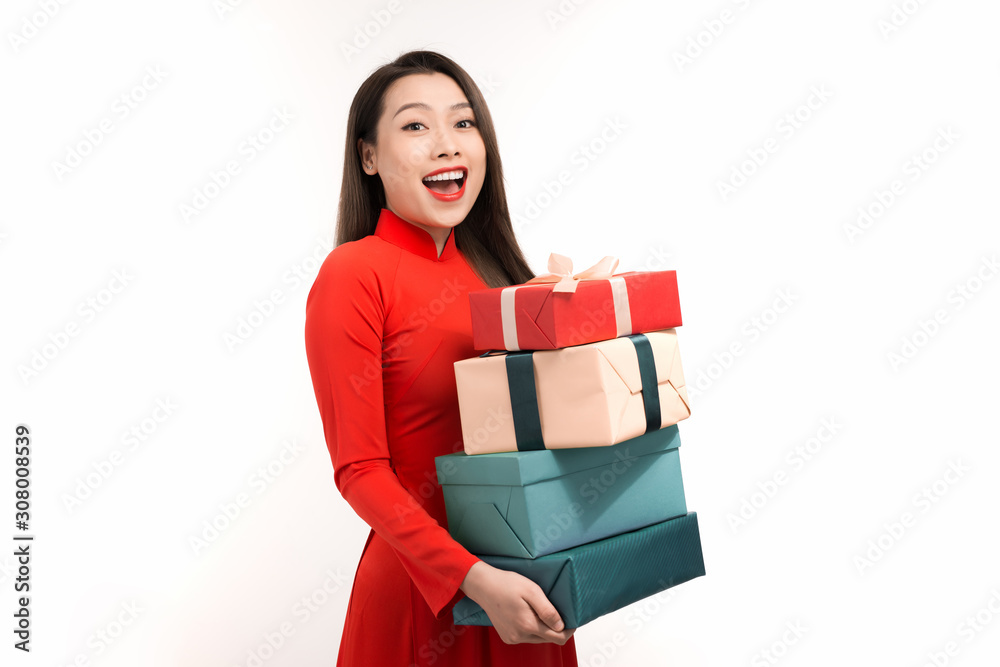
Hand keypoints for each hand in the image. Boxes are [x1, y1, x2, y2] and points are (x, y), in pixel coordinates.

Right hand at [459, 561, 575, 644]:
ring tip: (536, 609)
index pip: (557, 638)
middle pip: (548, 639)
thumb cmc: (506, 584)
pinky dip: (530, 628)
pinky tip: (526, 613)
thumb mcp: (532, 591)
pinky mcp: (507, 636)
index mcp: (527, 625)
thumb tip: (561, 626)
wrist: (483, 585)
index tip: (571, 620)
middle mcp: (519, 635)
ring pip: (537, 638)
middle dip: (554, 627)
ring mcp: (512, 637)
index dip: (568, 630)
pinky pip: (525, 637)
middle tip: (552, 610)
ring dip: (542, 627)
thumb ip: (547, 610)